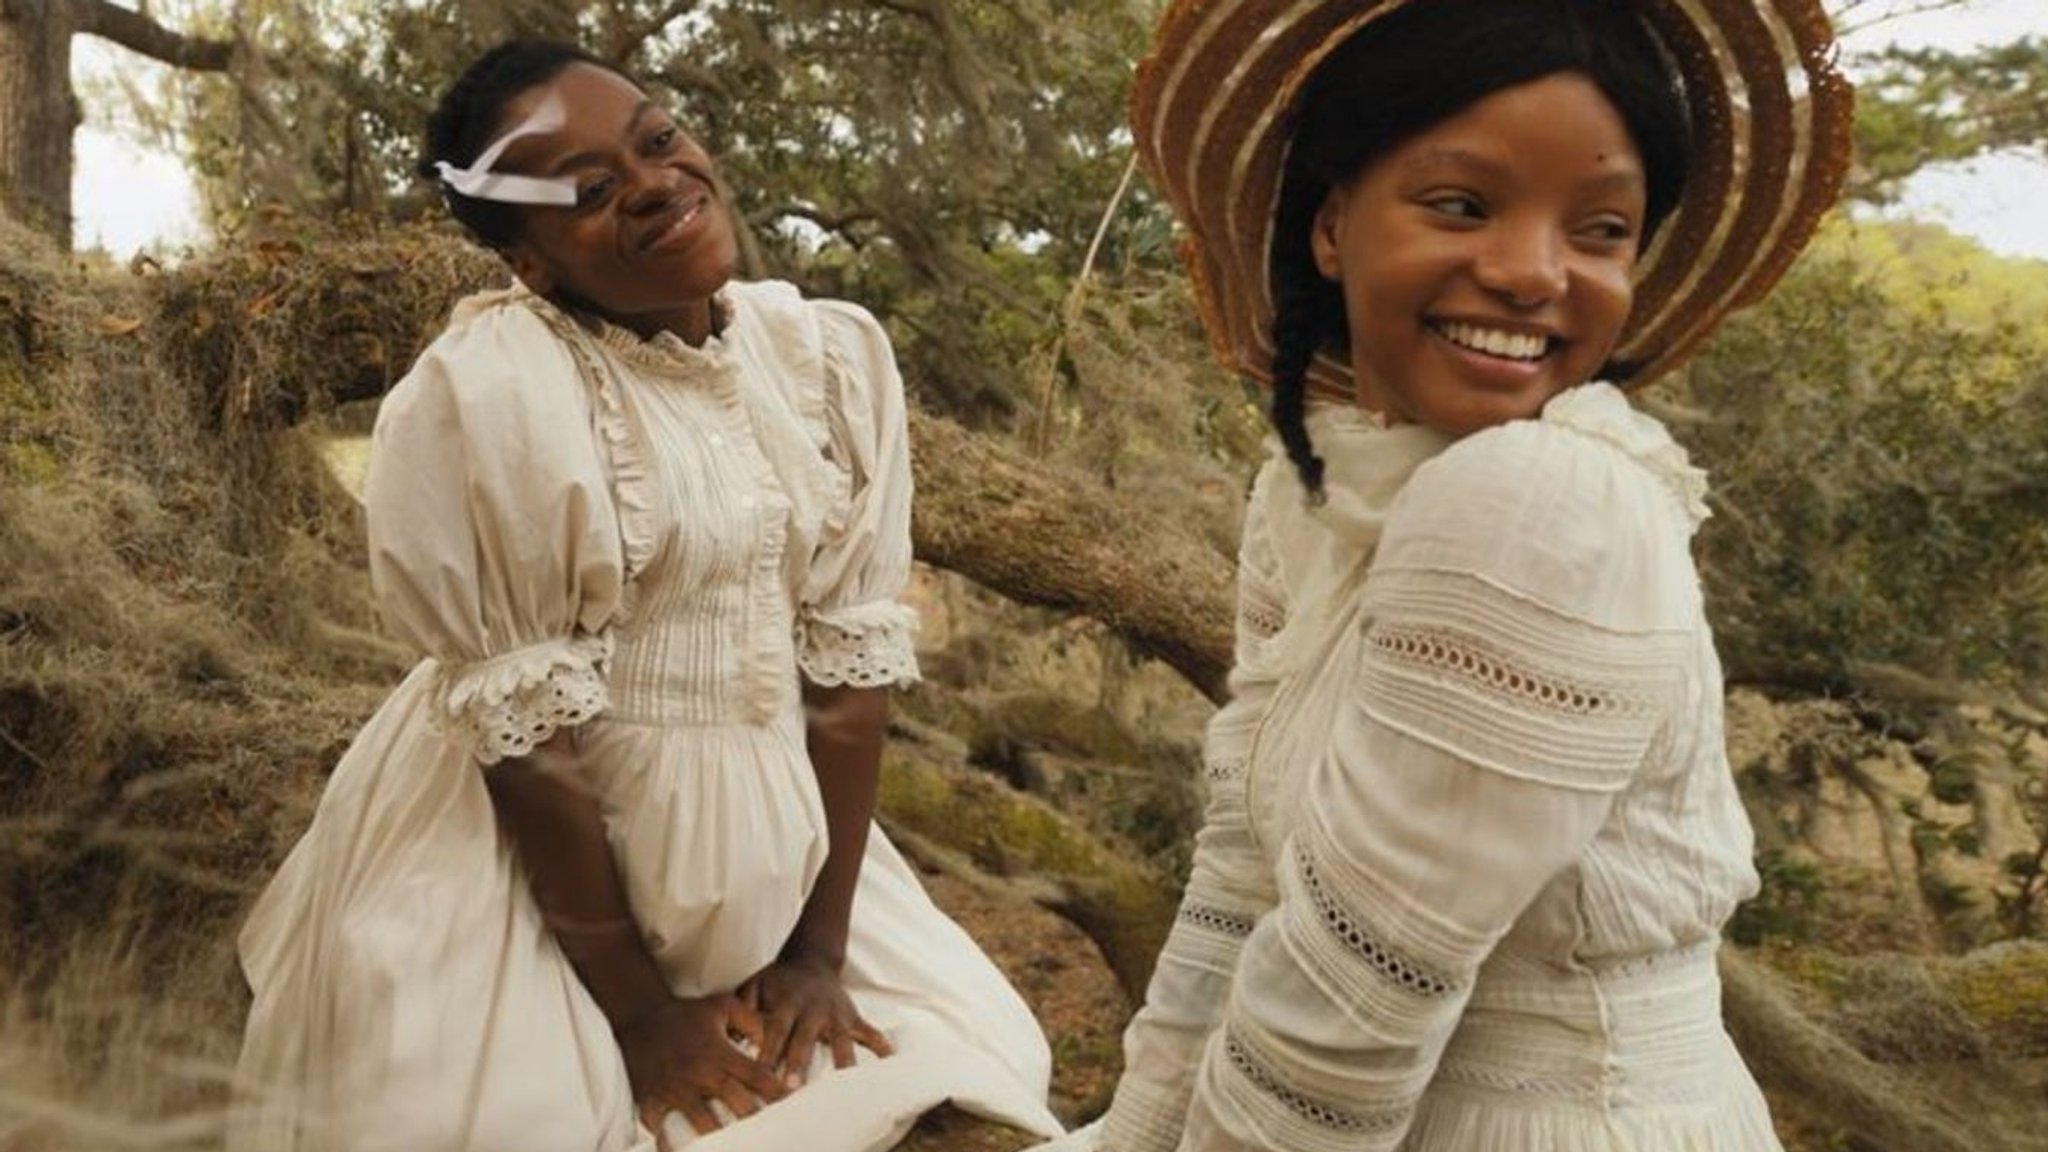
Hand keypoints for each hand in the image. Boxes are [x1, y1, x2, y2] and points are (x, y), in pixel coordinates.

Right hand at [616, 993, 788, 1143]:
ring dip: (718, 1134)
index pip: (756, 1075)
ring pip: (702, 1119)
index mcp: (719, 1052)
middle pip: (734, 1100)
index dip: (776, 1090)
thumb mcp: (722, 1006)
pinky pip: (659, 1127)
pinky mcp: (651, 1098)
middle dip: (753, 1117)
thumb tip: (775, 1035)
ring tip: (734, 1146)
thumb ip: (752, 1020)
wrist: (640, 1016)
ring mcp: (675, 1088)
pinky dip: (668, 1143)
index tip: (792, 1103)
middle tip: (772, 1132)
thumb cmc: (686, 1013)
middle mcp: (700, 1073)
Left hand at [739, 951, 893, 1082]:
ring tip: (846, 1084)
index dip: (770, 1049)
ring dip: (842, 1061)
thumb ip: (741, 1009)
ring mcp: (835, 1013)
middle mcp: (812, 1009)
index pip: (775, 1029)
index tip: (764, 1071)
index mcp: (786, 1002)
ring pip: (842, 1039)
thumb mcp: (754, 986)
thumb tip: (728, 1036)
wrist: (811, 958)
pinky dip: (880, 1045)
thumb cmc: (776, 980)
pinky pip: (869, 1031)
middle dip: (800, 1062)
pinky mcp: (852, 1016)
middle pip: (806, 1038)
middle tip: (794, 1087)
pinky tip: (890, 1060)